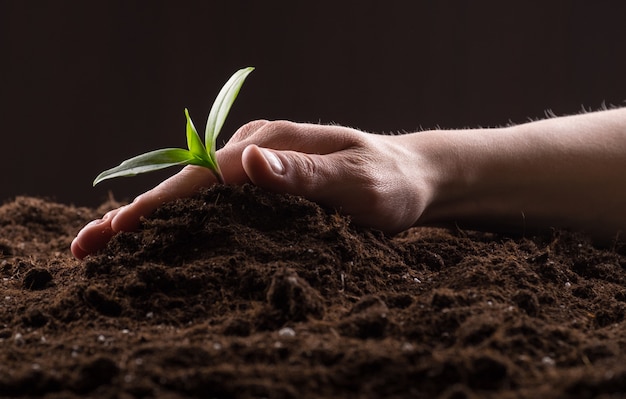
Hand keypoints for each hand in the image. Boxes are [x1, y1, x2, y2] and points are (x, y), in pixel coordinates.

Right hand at [71, 120, 430, 258]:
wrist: (412, 177)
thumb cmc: (388, 183)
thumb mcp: (355, 182)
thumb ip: (303, 173)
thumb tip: (246, 161)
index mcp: (270, 144)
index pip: (203, 177)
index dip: (159, 205)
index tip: (121, 231)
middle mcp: (257, 149)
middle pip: (187, 182)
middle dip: (138, 213)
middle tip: (87, 245)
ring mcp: (259, 165)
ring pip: (194, 191)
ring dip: (150, 216)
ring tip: (106, 243)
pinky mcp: (265, 182)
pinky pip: (214, 199)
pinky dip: (181, 217)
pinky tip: (160, 234)